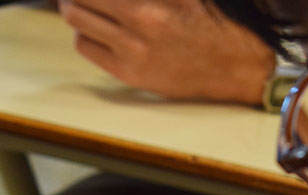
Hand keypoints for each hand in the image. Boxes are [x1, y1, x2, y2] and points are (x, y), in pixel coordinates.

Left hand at [57, 0, 273, 104]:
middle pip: (80, 0)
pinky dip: (84, 32)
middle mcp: (142, 24)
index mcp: (152, 4)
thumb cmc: (210, 20)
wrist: (233, 66)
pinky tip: (96, 27)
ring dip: (74, 6)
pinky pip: (86, 48)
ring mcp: (132, 53)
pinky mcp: (129, 74)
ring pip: (76, 21)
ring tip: (80, 2)